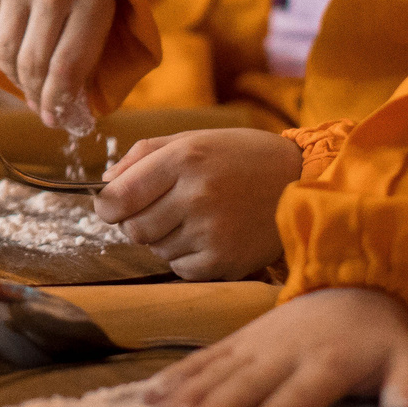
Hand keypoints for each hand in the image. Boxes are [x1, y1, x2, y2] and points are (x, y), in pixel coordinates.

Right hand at [0, 0, 114, 129]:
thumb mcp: (104, 26)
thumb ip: (88, 70)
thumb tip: (67, 118)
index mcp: (93, 0)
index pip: (66, 68)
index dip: (57, 103)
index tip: (55, 121)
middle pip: (32, 63)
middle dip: (36, 95)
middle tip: (41, 109)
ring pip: (5, 52)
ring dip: (15, 78)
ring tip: (28, 83)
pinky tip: (12, 59)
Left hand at [95, 128, 301, 279]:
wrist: (301, 181)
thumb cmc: (240, 156)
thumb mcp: (193, 138)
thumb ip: (143, 155)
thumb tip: (106, 183)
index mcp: (184, 158)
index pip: (118, 197)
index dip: (106, 206)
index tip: (111, 207)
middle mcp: (196, 195)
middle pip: (133, 229)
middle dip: (134, 223)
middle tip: (157, 212)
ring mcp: (212, 231)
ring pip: (156, 250)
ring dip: (163, 239)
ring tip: (193, 219)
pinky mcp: (225, 261)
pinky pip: (180, 269)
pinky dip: (185, 257)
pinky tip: (208, 236)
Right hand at [146, 287, 407, 406]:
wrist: (354, 282)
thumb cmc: (381, 338)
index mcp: (330, 362)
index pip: (302, 392)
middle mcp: (287, 352)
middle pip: (250, 382)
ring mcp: (258, 344)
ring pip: (220, 370)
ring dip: (190, 395)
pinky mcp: (240, 340)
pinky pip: (205, 358)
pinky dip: (178, 376)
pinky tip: (153, 397)